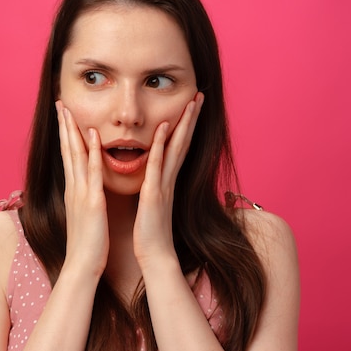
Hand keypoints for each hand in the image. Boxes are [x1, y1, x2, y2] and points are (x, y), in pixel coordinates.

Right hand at [56, 100, 108, 276]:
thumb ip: (82, 198)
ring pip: (75, 156)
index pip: (68, 156)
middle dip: (63, 125)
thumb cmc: (86, 243)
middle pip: (67, 150)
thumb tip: (83, 188)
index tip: (64, 115)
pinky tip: (92, 137)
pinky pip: (92, 174)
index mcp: (73, 190)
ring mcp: (81, 194)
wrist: (82, 266)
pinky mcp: (92, 203)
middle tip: (60, 103)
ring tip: (69, 110)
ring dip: (73, 132)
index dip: (65, 134)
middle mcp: (74, 188)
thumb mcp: (83, 215)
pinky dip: (92, 153)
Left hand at [133, 92, 203, 267]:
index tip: (191, 105)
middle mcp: (170, 179)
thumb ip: (157, 187)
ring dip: (183, 125)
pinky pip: (158, 166)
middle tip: (199, 95)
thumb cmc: (151, 232)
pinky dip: (161, 146)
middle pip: (183, 142)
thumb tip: (157, 178)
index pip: (178, 147)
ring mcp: (164, 185)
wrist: (154, 256)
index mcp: (167, 181)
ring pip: (176, 148)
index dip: (186, 126)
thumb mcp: (154, 203)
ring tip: (191, 103)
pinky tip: (164, 129)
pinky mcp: (154, 195)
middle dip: (191, 118)